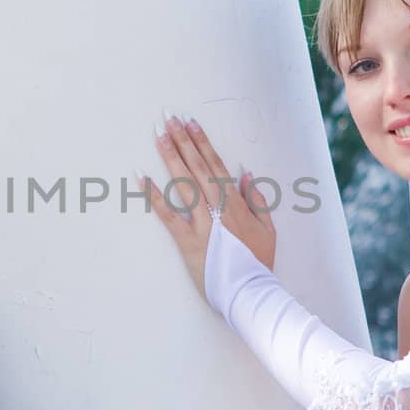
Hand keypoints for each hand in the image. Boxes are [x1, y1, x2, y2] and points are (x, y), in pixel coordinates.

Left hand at [145, 113, 275, 296]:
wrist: (252, 291)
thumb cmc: (259, 262)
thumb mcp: (268, 229)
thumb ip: (258, 200)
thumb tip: (246, 174)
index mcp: (237, 203)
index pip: (216, 165)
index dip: (203, 142)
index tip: (191, 122)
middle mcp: (219, 207)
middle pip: (198, 167)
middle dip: (183, 140)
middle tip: (170, 117)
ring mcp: (203, 223)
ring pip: (185, 183)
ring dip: (171, 157)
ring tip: (159, 136)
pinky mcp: (188, 241)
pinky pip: (169, 215)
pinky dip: (154, 196)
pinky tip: (141, 178)